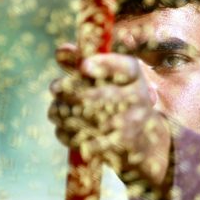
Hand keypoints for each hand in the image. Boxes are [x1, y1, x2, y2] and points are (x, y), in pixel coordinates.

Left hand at [48, 43, 171, 188]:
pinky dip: (68, 135)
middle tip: (55, 87)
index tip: (82, 66)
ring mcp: (131, 125)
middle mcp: (139, 99)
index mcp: (135, 78)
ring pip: (89, 118)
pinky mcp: (120, 148)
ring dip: (65, 113)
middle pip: (100, 95)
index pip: (126, 67)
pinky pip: (86, 141)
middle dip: (70, 90)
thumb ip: (84, 64)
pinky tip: (62, 130)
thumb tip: (61, 51)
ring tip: (55, 110)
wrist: (144, 143)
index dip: (105, 65)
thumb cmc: (119, 103)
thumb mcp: (110, 80)